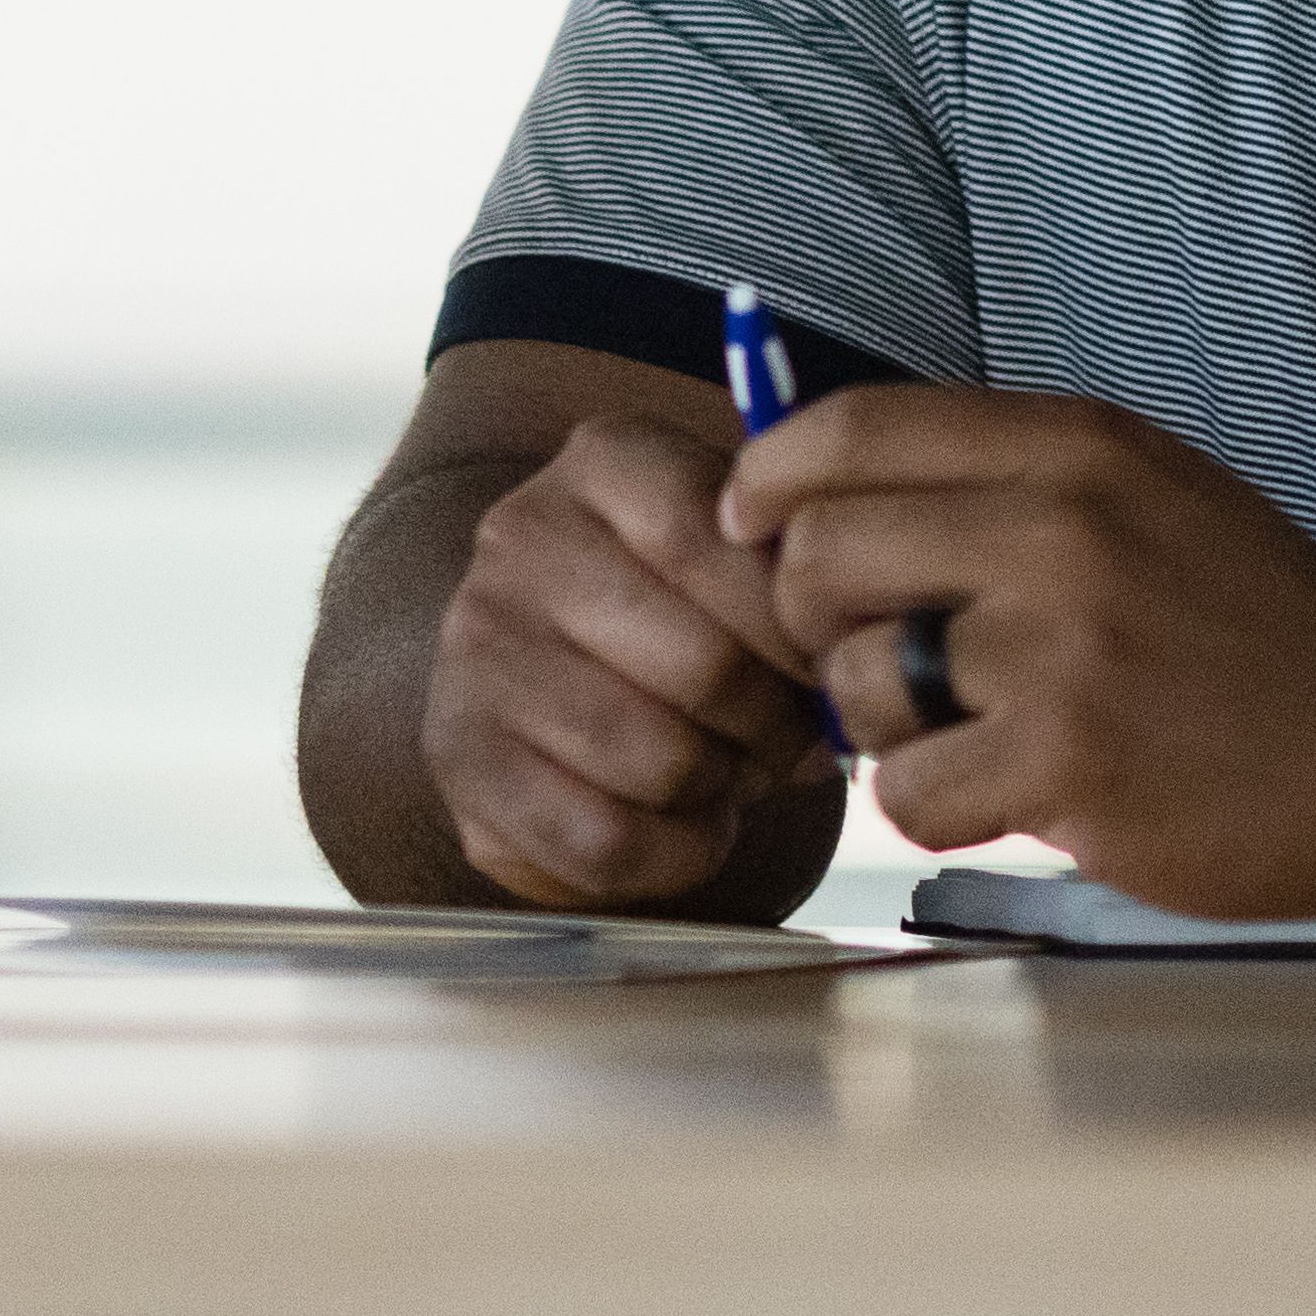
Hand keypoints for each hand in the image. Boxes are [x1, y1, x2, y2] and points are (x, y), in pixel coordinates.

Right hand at [419, 410, 833, 907]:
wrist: (544, 674)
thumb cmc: (678, 612)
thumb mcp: (735, 554)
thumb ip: (796, 575)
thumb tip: (856, 658)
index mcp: (605, 461)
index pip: (720, 539)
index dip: (798, 626)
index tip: (829, 663)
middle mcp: (520, 537)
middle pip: (706, 667)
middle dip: (775, 725)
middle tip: (788, 738)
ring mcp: (476, 648)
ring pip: (659, 762)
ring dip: (724, 790)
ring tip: (730, 771)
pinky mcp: (459, 757)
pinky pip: (604, 841)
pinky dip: (674, 854)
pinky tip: (684, 824)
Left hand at [729, 387, 1315, 923]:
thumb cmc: (1252, 625)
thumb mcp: (1142, 495)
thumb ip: (999, 478)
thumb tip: (814, 490)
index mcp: (1077, 446)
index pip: (853, 430)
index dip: (769, 479)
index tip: (747, 524)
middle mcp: (1062, 528)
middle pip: (821, 554)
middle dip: (817, 621)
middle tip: (879, 662)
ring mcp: (1063, 648)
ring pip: (853, 683)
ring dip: (886, 727)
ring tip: (978, 732)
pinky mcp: (1069, 764)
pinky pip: (905, 791)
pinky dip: (937, 805)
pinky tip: (1016, 794)